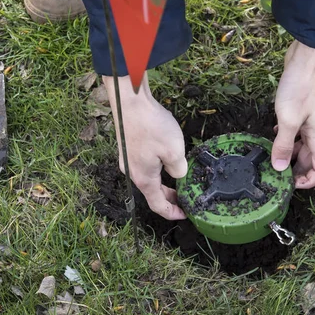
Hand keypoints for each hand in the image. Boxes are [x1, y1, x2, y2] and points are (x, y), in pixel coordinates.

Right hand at [103, 74, 186, 219]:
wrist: (130, 100)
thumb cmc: (151, 126)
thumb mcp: (174, 151)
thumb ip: (179, 169)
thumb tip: (178, 174)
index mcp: (143, 179)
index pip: (158, 205)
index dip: (173, 213)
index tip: (185, 214)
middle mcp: (133, 172)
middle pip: (153, 192)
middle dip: (170, 198)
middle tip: (186, 198)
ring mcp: (128, 159)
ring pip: (149, 177)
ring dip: (164, 182)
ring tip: (179, 180)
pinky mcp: (129, 147)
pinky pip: (145, 165)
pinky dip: (158, 169)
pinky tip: (167, 159)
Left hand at [271, 40, 314, 188]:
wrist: (307, 57)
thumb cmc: (301, 86)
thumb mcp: (288, 119)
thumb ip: (282, 145)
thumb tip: (279, 169)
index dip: (308, 182)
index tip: (288, 183)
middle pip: (310, 162)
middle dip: (295, 171)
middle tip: (274, 173)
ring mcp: (310, 123)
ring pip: (301, 148)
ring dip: (288, 155)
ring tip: (270, 157)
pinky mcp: (302, 113)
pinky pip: (296, 134)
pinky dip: (286, 139)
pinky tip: (272, 136)